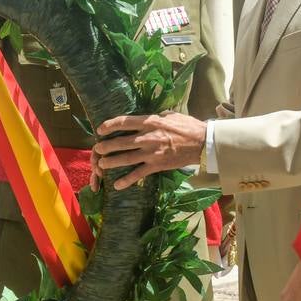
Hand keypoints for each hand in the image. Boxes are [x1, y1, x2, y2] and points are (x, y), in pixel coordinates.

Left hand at [92, 112, 207, 189]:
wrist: (202, 143)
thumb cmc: (187, 126)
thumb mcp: (169, 115)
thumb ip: (155, 116)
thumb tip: (146, 116)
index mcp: (150, 122)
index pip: (124, 122)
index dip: (109, 125)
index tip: (100, 129)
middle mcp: (147, 137)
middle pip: (120, 142)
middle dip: (105, 147)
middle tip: (97, 149)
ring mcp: (151, 153)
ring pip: (125, 159)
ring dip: (111, 162)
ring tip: (101, 165)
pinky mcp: (156, 165)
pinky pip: (138, 174)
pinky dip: (126, 180)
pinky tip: (117, 185)